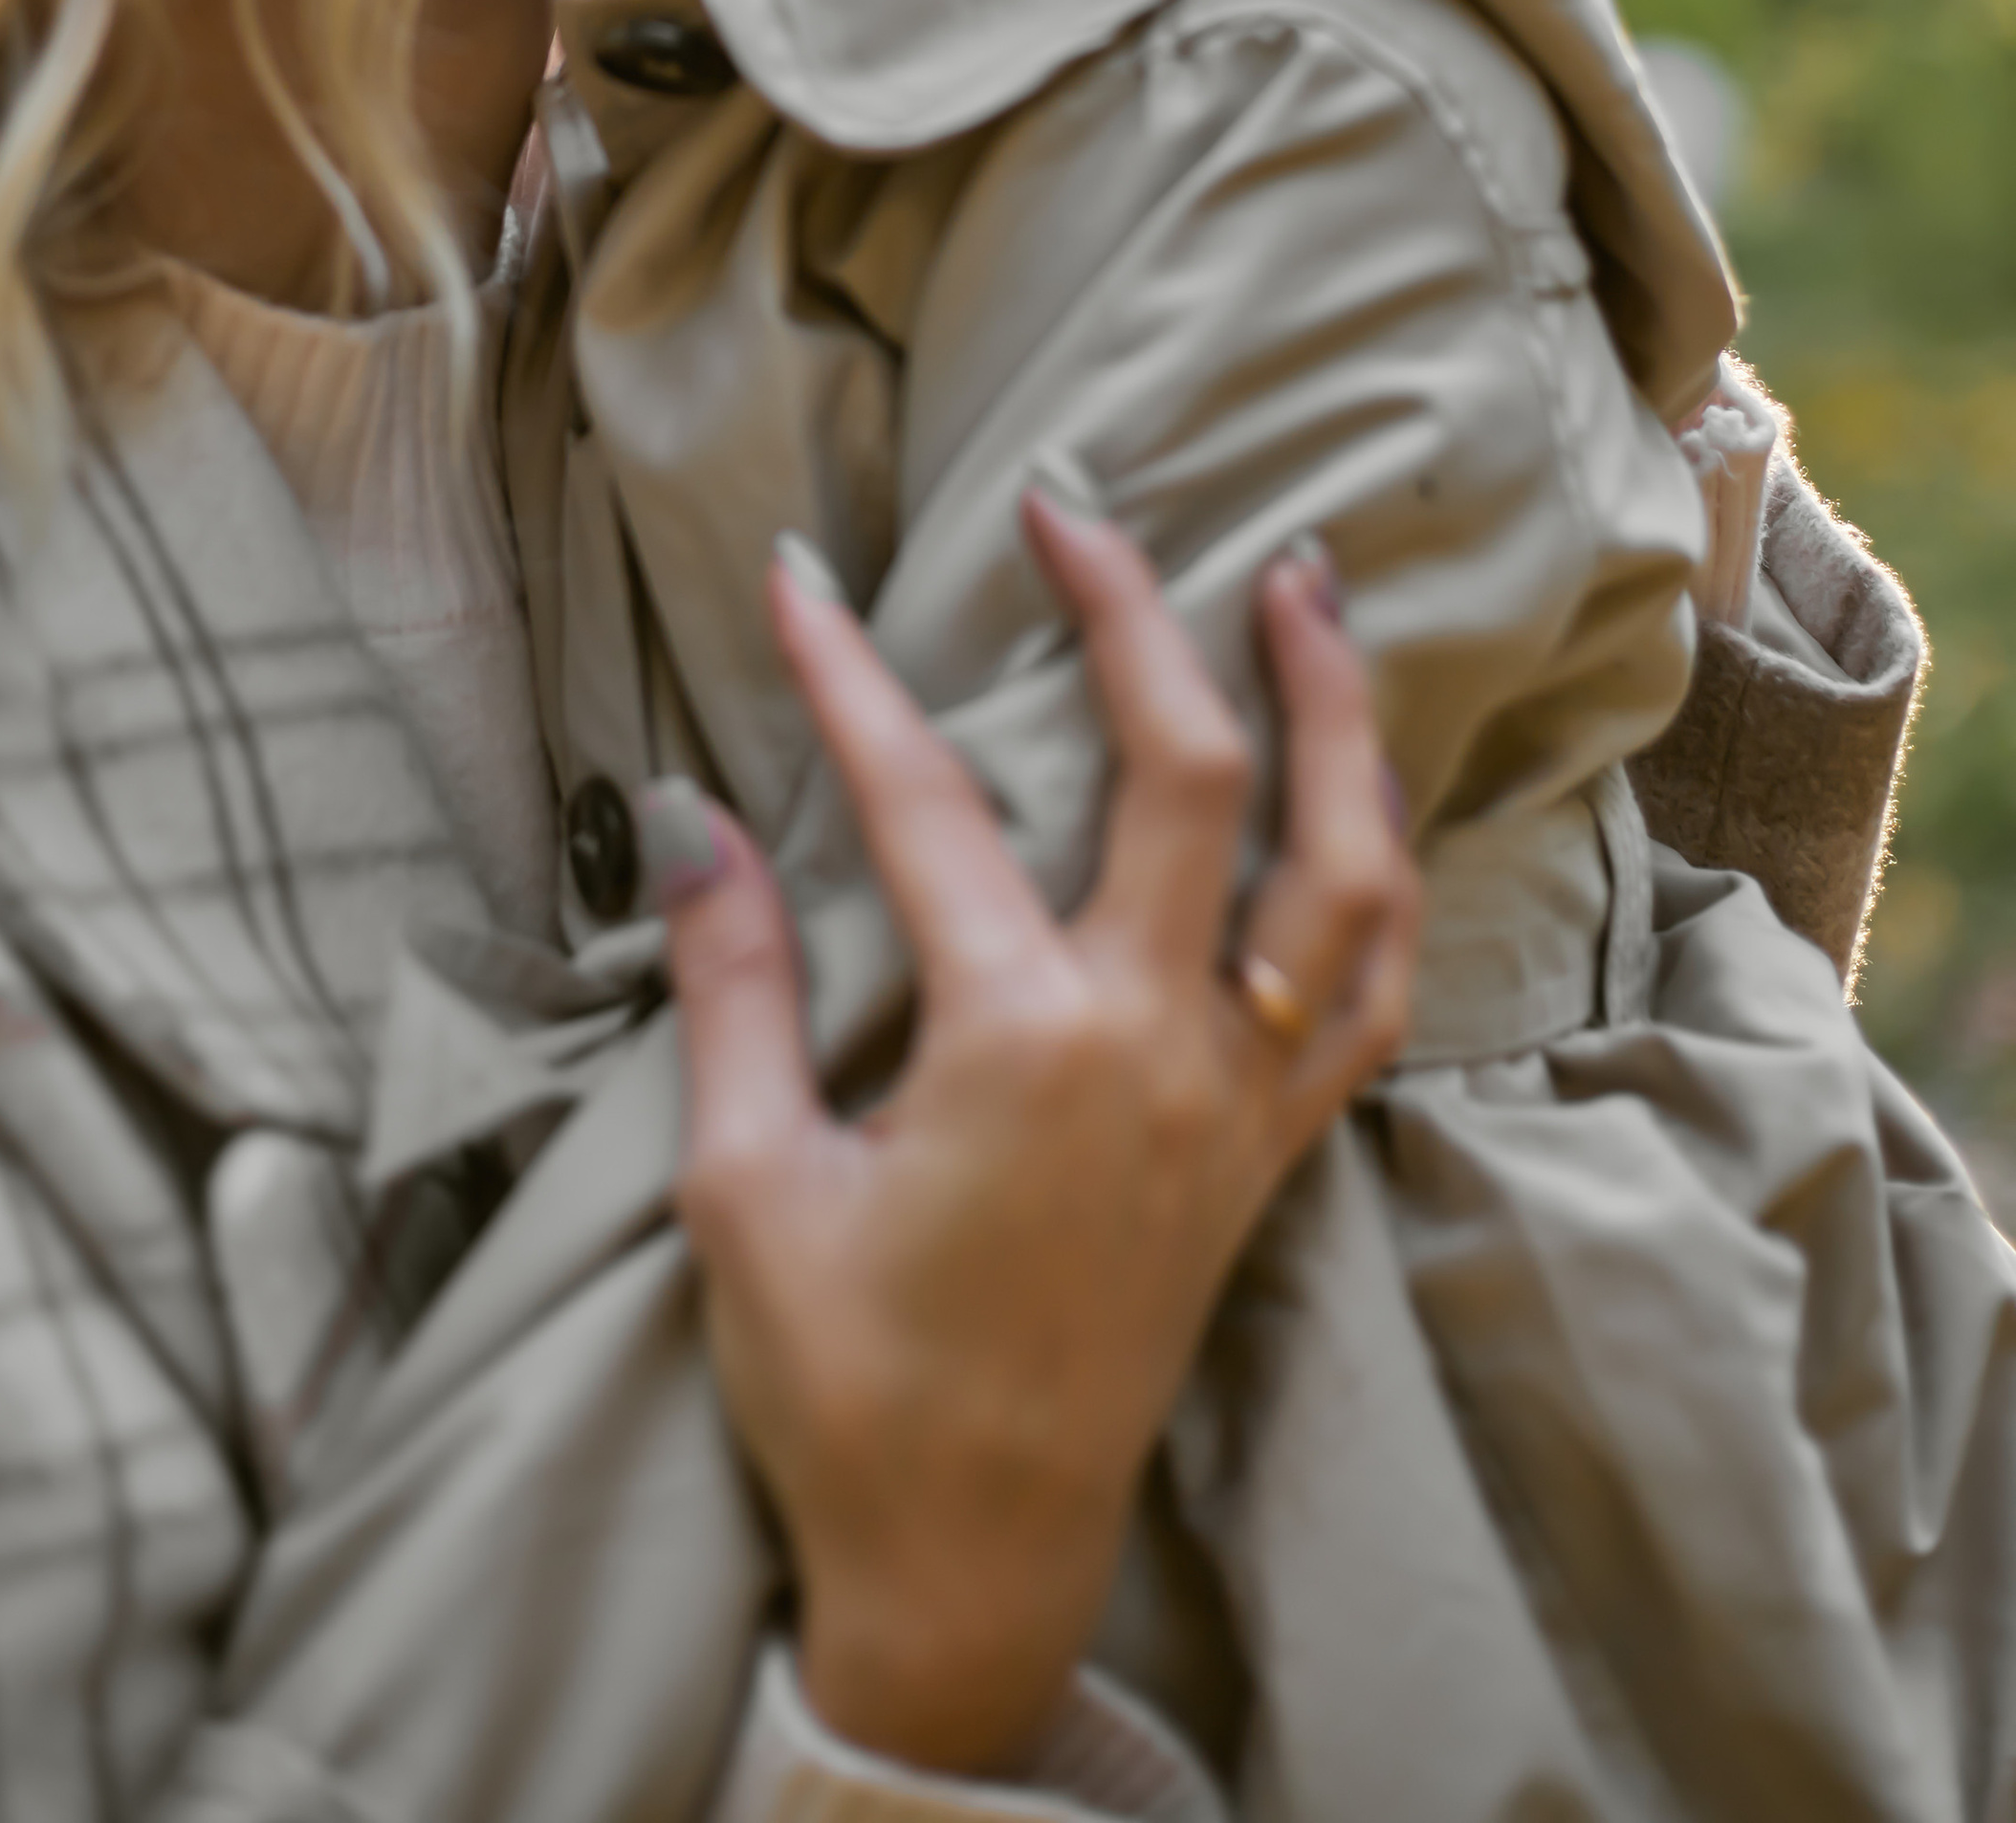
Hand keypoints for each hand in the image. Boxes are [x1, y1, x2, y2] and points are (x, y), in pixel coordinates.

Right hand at [636, 508, 1417, 1782]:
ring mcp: (1239, 1100)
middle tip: (1079, 507)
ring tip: (1308, 586)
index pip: (930, 805)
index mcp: (1022, 1048)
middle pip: (1195, 776)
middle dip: (1139, 617)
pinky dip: (1380, 875)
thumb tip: (694, 817)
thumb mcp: (745, 1187)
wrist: (973, 1568)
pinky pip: (1372, 988)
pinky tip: (1362, 800)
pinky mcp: (1271, 1151)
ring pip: (1347, 868)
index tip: (804, 578)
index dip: (853, 677)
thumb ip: (734, 987)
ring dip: (1336, 714)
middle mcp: (1162, 1049)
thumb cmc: (848, 1389)